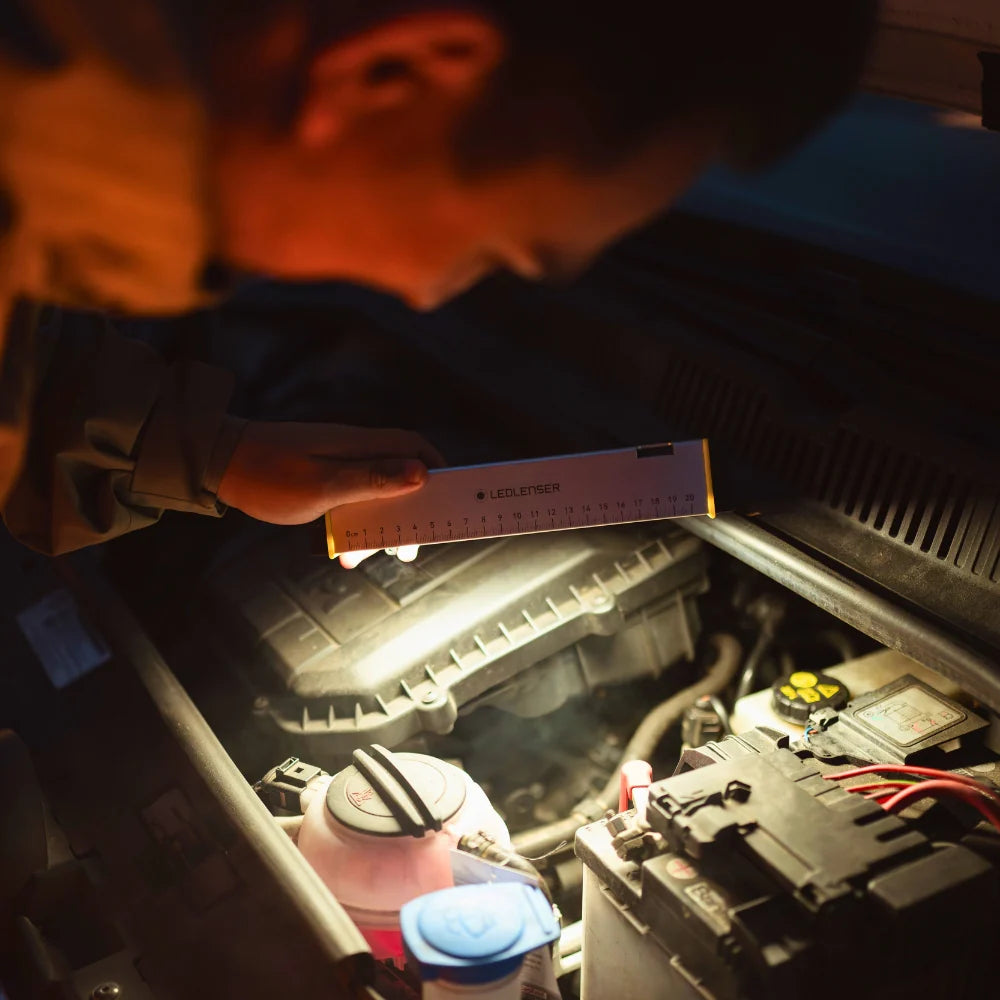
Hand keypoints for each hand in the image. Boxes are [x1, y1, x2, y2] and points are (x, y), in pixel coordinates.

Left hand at [218, 422, 443, 533]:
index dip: (436, 468)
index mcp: (359, 445)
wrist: (217, 464)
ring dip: (375, 524)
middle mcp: (352, 449)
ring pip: (372, 492)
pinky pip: (348, 500)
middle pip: (398, 475)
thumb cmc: (268, 475)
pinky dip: (351, 524)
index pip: (413, 446)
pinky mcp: (319, 476)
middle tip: (408, 548)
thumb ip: (372, 479)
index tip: (447, 498)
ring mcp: (335, 462)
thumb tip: (421, 473)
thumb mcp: (323, 485)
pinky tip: (341, 549)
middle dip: (408, 512)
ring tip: (363, 556)